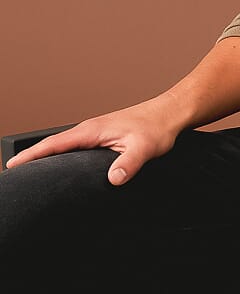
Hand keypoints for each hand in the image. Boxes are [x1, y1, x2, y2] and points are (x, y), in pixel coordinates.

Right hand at [5, 94, 182, 185]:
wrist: (170, 114)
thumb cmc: (157, 127)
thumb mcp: (145, 147)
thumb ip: (129, 162)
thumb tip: (115, 179)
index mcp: (91, 131)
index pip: (53, 145)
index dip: (30, 156)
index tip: (11, 166)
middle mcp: (89, 131)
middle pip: (52, 146)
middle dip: (30, 159)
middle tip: (12, 174)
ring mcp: (95, 134)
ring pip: (63, 147)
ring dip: (45, 158)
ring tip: (29, 175)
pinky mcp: (103, 138)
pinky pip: (75, 149)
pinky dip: (61, 157)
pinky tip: (62, 168)